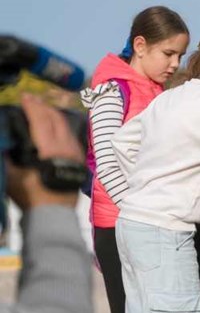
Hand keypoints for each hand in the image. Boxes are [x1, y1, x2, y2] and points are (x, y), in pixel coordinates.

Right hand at [5, 95, 83, 209]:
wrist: (54, 216)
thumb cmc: (31, 196)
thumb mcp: (12, 175)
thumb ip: (8, 155)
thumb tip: (7, 140)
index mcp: (50, 149)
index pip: (41, 120)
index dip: (32, 106)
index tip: (24, 96)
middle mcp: (67, 148)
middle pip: (56, 119)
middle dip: (44, 107)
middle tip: (32, 100)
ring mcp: (76, 154)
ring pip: (66, 127)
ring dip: (53, 116)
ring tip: (41, 111)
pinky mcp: (79, 161)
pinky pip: (70, 137)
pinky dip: (60, 128)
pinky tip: (54, 128)